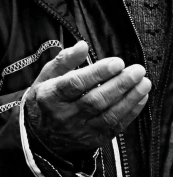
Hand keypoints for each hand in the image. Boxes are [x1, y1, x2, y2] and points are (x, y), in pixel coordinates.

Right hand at [26, 41, 150, 158]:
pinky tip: (140, 98)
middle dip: (119, 84)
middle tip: (136, 70)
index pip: (75, 83)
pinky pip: (115, 126)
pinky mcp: (94, 139)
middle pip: (95, 100)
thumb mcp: (45, 77)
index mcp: (50, 96)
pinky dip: (130, 112)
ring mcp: (80, 130)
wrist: (42, 136)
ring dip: (129, 98)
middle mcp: (64, 115)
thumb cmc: (45, 100)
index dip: (97, 73)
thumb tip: (82, 46)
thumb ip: (64, 60)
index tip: (116, 62)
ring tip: (143, 82)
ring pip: (108, 115)